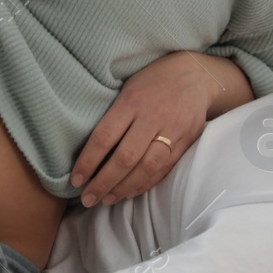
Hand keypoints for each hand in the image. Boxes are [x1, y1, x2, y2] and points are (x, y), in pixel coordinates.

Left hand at [70, 51, 213, 206]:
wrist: (195, 73)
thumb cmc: (152, 80)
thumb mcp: (128, 87)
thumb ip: (114, 116)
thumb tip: (89, 151)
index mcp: (132, 100)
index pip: (104, 137)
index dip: (88, 162)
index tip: (76, 180)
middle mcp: (153, 116)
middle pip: (125, 158)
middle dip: (103, 182)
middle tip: (88, 198)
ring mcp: (173, 129)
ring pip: (147, 167)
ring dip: (124, 188)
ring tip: (107, 199)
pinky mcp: (188, 140)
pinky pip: (165, 168)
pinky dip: (146, 184)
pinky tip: (130, 192)